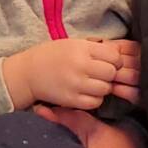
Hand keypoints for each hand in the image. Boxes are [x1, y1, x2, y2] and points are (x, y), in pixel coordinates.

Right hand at [3, 38, 140, 109]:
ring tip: (92, 83)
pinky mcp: (71, 100)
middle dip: (110, 74)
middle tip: (100, 74)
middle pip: (111, 73)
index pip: (114, 57)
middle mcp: (80, 65)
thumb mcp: (74, 44)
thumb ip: (95, 49)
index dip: (115, 61)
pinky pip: (95, 102)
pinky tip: (86, 93)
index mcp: (82, 49)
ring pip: (105, 89)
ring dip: (102, 87)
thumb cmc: (53, 55)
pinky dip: (94, 99)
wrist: (28, 73)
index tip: (108, 62)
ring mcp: (76, 84)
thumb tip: (119, 56)